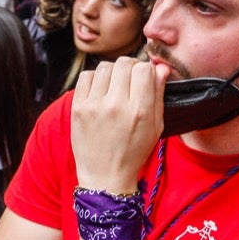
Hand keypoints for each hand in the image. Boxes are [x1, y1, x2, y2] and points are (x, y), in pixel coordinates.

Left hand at [71, 57, 167, 194]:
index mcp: (139, 111)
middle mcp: (116, 105)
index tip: (144, 77)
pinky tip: (100, 90)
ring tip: (115, 85)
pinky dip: (95, 78)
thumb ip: (158, 95)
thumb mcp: (156, 127)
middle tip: (130, 79)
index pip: (144, 69)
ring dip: (112, 71)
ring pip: (104, 67)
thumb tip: (160, 68)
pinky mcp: (78, 108)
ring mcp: (94, 105)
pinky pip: (86, 76)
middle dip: (130, 67)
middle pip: (124, 63)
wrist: (105, 176)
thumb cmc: (133, 153)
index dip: (146, 69)